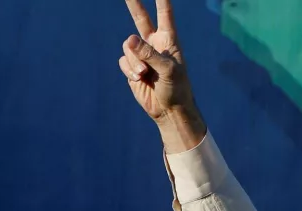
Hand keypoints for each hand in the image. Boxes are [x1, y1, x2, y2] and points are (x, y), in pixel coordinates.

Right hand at [119, 0, 205, 151]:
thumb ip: (150, 54)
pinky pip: (124, 60)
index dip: (162, 1)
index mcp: (169, 41)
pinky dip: (130, 70)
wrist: (169, 109)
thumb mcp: (168, 70)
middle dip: (133, 3)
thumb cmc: (177, 88)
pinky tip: (140, 79)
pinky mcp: (132, 67)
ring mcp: (142, 55)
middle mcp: (154, 44)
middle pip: (140, 18)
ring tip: (146, 74)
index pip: (165, 15)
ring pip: (128, 46)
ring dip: (135, 61)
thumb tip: (129, 40)